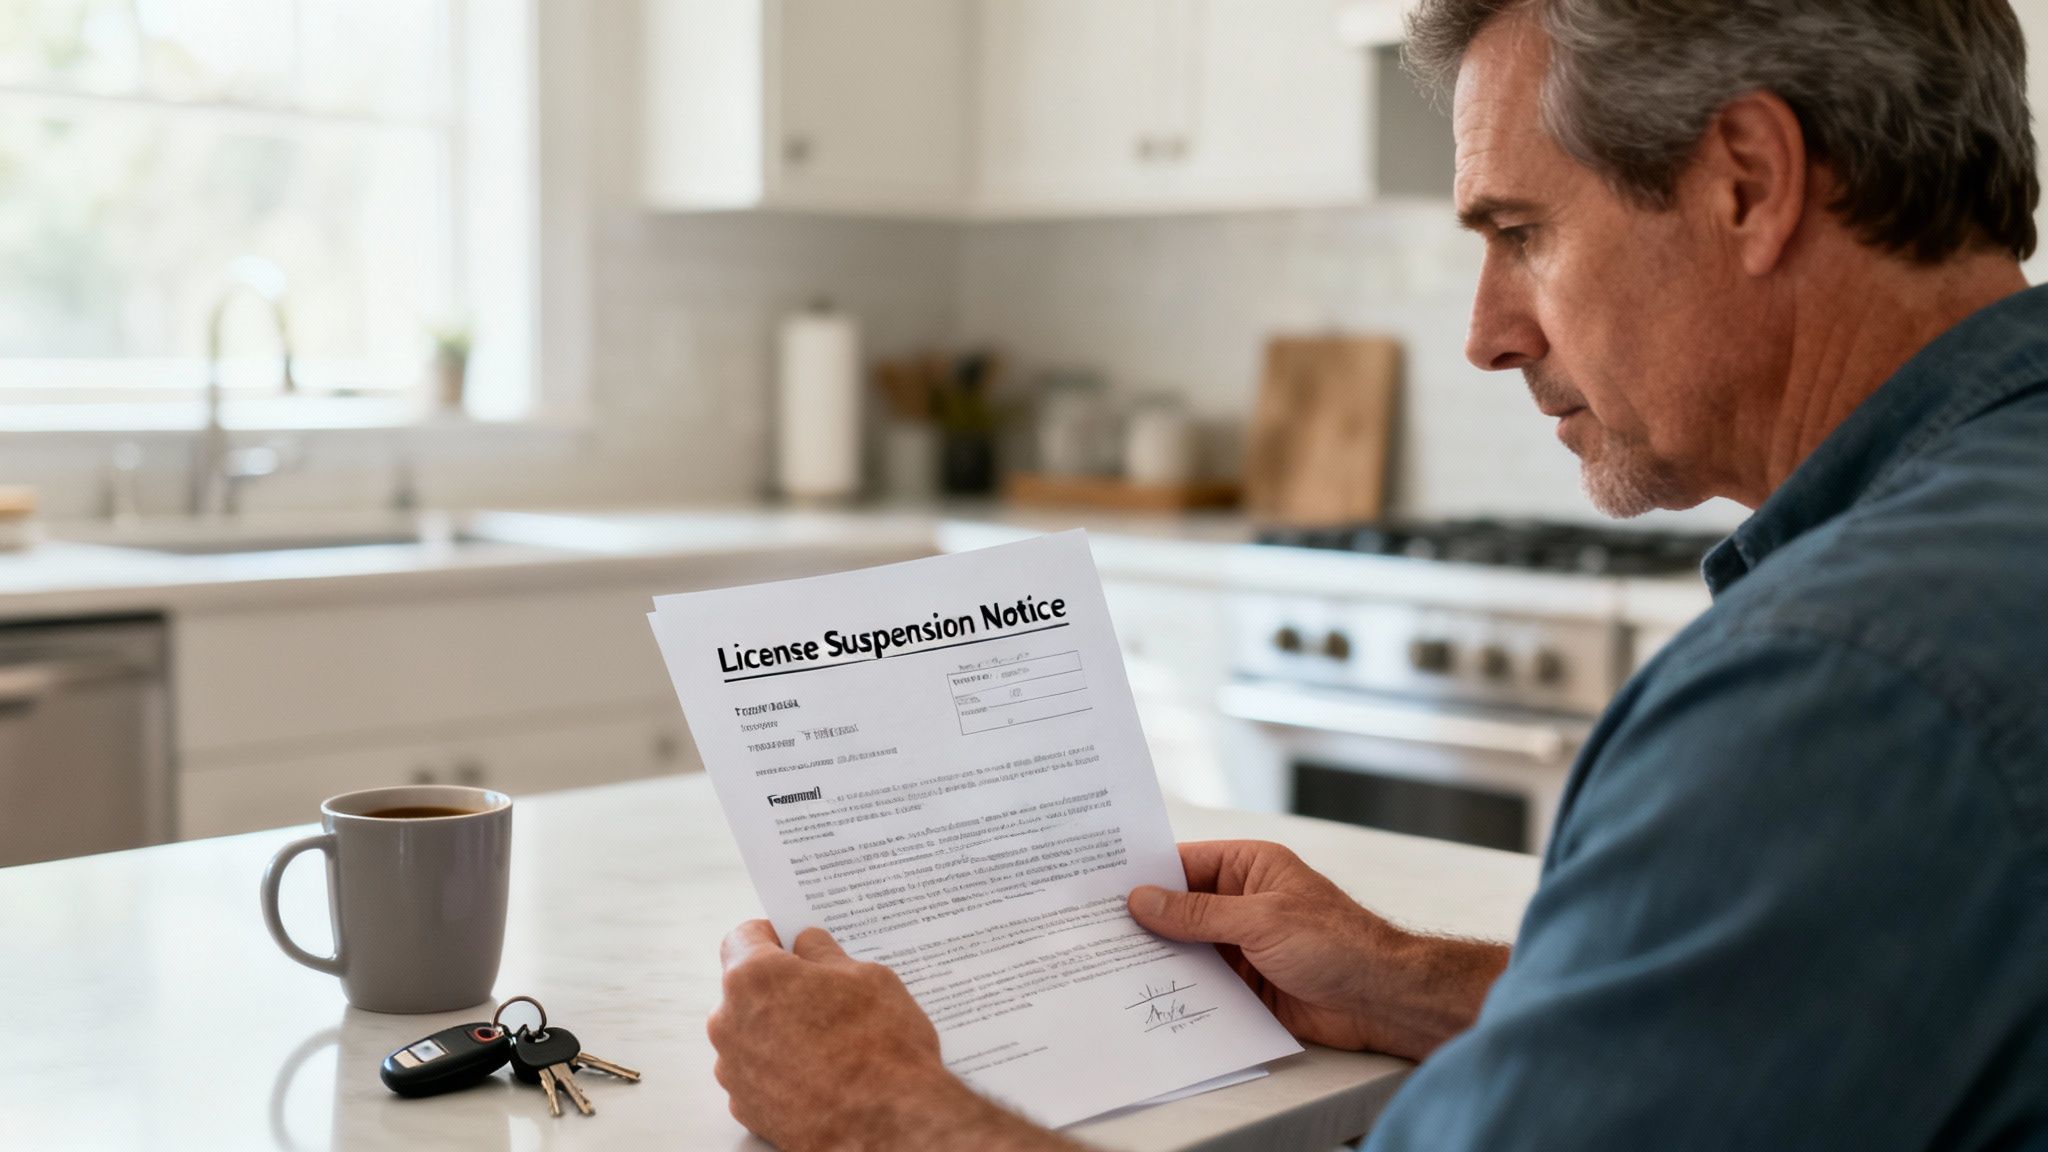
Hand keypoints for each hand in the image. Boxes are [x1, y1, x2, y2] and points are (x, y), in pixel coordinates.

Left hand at [709, 921, 1082, 1151]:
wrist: (888, 1125)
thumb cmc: (881, 1046)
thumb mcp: (867, 976)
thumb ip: (826, 955)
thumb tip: (809, 945)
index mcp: (754, 977)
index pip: (743, 937)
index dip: (771, 934)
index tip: (794, 940)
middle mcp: (729, 1022)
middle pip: (745, 987)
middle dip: (779, 984)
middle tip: (824, 991)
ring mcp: (734, 1070)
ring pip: (750, 1031)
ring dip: (779, 1027)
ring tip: (829, 1038)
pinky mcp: (746, 1108)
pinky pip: (758, 1072)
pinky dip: (781, 1068)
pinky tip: (821, 1071)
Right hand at [1128, 841, 1507, 1060]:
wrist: (1381, 999)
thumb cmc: (1336, 942)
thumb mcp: (1260, 920)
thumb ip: (1198, 914)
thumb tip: (1143, 901)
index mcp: (1250, 867)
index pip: (1185, 863)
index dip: (1145, 874)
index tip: (1100, 884)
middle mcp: (1242, 902)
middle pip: (1180, 908)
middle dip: (1143, 919)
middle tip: (1091, 928)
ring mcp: (1242, 944)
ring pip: (1186, 947)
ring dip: (1157, 957)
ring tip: (1104, 965)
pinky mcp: (1245, 984)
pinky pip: (1202, 983)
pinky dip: (1178, 988)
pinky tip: (1144, 995)